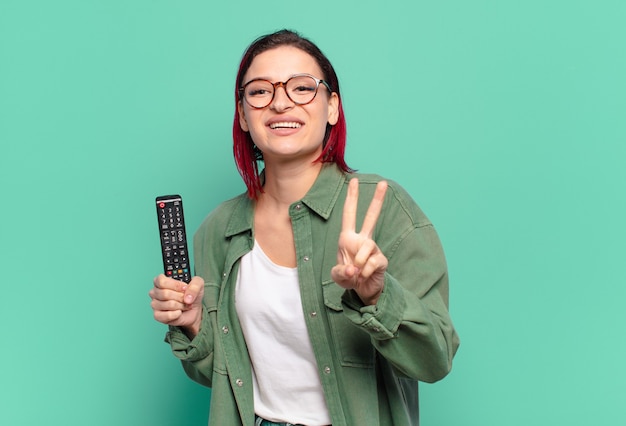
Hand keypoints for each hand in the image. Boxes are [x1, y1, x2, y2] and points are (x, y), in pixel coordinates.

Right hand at [149, 275, 203, 337]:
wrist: (193, 310)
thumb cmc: (191, 295)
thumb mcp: (198, 284)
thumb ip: (195, 285)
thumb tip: (187, 297)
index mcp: (161, 281)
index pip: (161, 281)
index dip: (175, 285)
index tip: (184, 288)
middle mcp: (155, 292)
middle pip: (165, 294)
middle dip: (180, 297)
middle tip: (186, 298)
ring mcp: (155, 304)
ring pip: (168, 304)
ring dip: (181, 306)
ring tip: (184, 305)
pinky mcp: (157, 315)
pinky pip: (166, 315)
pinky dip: (177, 314)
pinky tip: (179, 312)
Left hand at [331, 178, 387, 304]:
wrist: (363, 291)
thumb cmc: (348, 278)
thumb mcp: (337, 276)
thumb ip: (340, 272)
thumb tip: (353, 269)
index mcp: (348, 238)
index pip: (349, 214)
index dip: (351, 198)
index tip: (354, 180)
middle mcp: (362, 240)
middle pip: (371, 217)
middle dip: (377, 200)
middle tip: (384, 183)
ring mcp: (373, 249)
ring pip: (367, 246)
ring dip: (358, 261)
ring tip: (356, 272)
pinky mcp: (381, 260)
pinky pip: (372, 262)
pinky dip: (364, 272)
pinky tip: (364, 276)